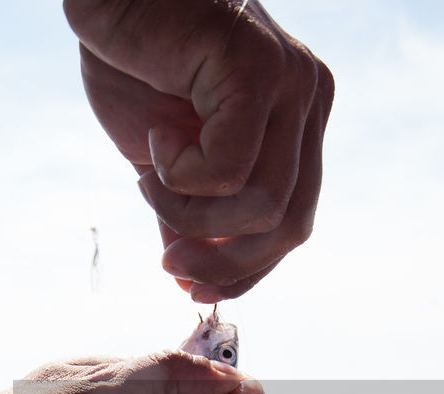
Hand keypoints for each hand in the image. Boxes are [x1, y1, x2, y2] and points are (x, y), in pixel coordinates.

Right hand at [64, 0, 333, 301]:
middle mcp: (309, 100)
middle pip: (292, 225)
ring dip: (191, 214)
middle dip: (228, 263)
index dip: (246, 268)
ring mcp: (293, 82)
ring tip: (149, 178)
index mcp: (298, 120)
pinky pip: (230, 170)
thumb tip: (190, 280)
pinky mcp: (259, 70)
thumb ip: (189, 211)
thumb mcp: (165, 155)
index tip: (189, 285)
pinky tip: (155, 139)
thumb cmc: (134, 58)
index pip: (293, 221)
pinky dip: (181, 175)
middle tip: (171, 266)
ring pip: (262, 205)